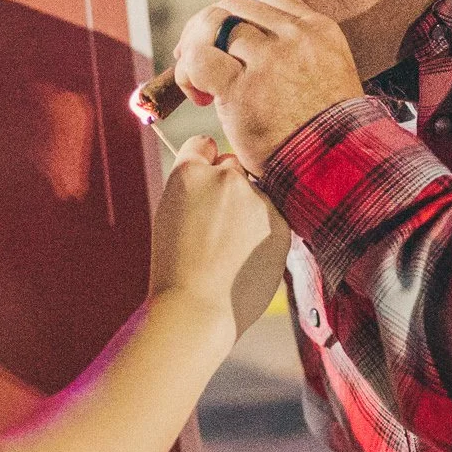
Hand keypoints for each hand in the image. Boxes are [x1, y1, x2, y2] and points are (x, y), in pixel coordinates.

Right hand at [149, 135, 290, 336]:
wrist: (196, 308)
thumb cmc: (175, 269)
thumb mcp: (170, 214)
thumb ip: (196, 188)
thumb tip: (224, 174)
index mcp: (189, 172)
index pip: (203, 144)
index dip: (203, 163)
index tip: (203, 183)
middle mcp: (226, 176)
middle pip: (233, 166)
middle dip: (228, 185)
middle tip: (215, 224)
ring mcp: (256, 199)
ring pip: (256, 193)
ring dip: (249, 210)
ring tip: (228, 249)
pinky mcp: (281, 223)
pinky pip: (274, 217)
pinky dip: (264, 232)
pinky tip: (245, 257)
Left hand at [172, 0, 364, 169]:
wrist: (335, 168)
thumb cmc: (325, 133)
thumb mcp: (326, 76)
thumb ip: (294, 53)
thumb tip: (244, 43)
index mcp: (318, 29)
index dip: (233, 12)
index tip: (221, 38)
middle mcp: (294, 36)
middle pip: (232, 7)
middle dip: (204, 29)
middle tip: (193, 59)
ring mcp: (269, 58)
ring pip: (213, 26)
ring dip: (193, 52)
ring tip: (198, 85)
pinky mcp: (243, 87)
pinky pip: (198, 59)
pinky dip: (187, 73)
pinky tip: (199, 97)